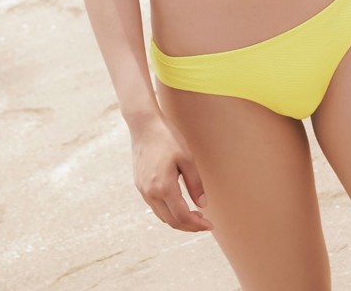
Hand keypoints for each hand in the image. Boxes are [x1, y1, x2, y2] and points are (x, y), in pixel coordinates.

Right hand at [130, 114, 213, 231]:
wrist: (144, 125)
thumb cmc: (167, 138)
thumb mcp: (187, 158)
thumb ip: (195, 184)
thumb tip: (202, 205)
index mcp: (164, 187)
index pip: (182, 217)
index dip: (197, 225)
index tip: (210, 225)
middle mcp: (151, 193)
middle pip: (171, 221)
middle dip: (189, 226)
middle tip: (204, 222)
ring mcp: (143, 190)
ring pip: (162, 216)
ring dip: (178, 220)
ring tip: (194, 215)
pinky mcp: (140, 185)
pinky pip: (155, 206)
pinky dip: (168, 211)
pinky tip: (178, 204)